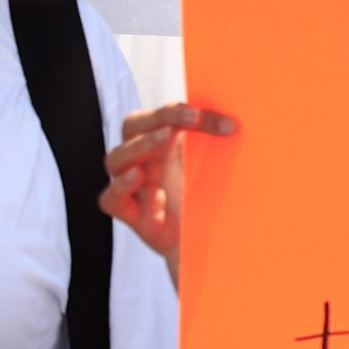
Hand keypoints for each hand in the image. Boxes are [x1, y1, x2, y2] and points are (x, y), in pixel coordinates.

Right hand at [99, 102, 236, 289]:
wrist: (207, 238)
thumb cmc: (210, 194)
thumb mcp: (217, 164)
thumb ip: (219, 140)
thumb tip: (237, 120)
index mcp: (164, 141)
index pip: (159, 114)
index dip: (178, 110)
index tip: (207, 114)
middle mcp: (145, 158)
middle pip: (132, 126)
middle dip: (159, 117)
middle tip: (191, 118)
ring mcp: (135, 185)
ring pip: (116, 158)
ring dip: (141, 144)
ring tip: (166, 137)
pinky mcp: (131, 214)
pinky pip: (111, 199)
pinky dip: (122, 188)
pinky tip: (143, 181)